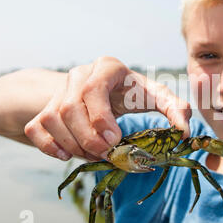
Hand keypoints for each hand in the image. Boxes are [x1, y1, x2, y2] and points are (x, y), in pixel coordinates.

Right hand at [24, 57, 190, 160]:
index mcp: (108, 67)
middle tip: (108, 154)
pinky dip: (49, 146)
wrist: (98, 91)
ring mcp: (58, 90)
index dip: (101, 117)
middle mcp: (80, 74)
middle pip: (71, 107)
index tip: (115, 140)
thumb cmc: (130, 94)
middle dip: (89, 138)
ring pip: (54, 119)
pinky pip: (37, 128)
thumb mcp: (152, 95)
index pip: (95, 89)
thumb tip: (185, 131)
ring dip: (74, 145)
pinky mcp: (44, 107)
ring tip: (95, 155)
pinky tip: (66, 155)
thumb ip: (173, 107)